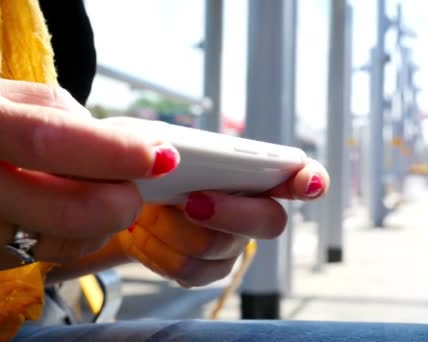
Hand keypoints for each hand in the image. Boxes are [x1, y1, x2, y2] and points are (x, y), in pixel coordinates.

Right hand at [0, 74, 179, 275]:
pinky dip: (67, 234)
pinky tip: (52, 209)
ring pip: (66, 244)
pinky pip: (43, 255)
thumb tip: (110, 143)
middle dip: (123, 201)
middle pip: (72, 213)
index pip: (51, 143)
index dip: (116, 153)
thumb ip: (54, 110)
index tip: (158, 154)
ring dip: (101, 221)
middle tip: (133, 180)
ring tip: (92, 190)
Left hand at [119, 159, 328, 286]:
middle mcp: (251, 208)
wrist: (116, 205)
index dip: (311, 180)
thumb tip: (167, 157)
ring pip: (219, 247)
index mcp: (249, 170)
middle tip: (191, 201)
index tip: (308, 184)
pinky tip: (143, 235)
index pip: (297, 173)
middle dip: (232, 213)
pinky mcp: (207, 269)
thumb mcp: (140, 139)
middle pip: (270, 222)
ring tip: (145, 211)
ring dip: (173, 229)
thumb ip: (153, 140)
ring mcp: (232, 243)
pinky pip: (193, 272)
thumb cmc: (139, 165)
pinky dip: (159, 252)